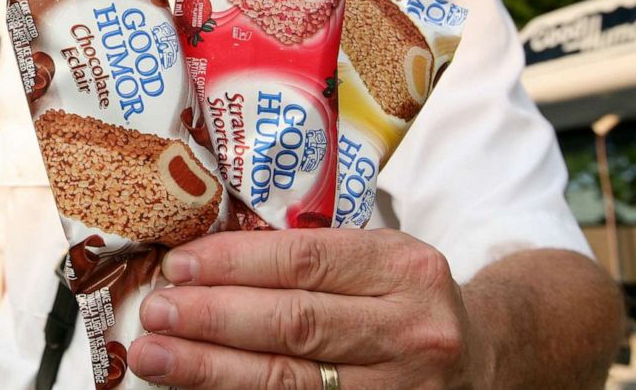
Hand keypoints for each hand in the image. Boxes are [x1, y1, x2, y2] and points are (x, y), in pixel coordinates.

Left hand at [127, 228, 488, 388]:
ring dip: (213, 370)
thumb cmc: (402, 296)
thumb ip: (308, 257)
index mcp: (404, 267)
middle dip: (213, 319)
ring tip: (157, 358)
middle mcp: (411, 329)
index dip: (233, 264)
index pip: (304, 261)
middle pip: (295, 325)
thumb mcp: (377, 258)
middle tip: (155, 314)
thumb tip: (200, 263)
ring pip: (292, 382)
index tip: (177, 267)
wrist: (480, 356)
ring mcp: (403, 389)